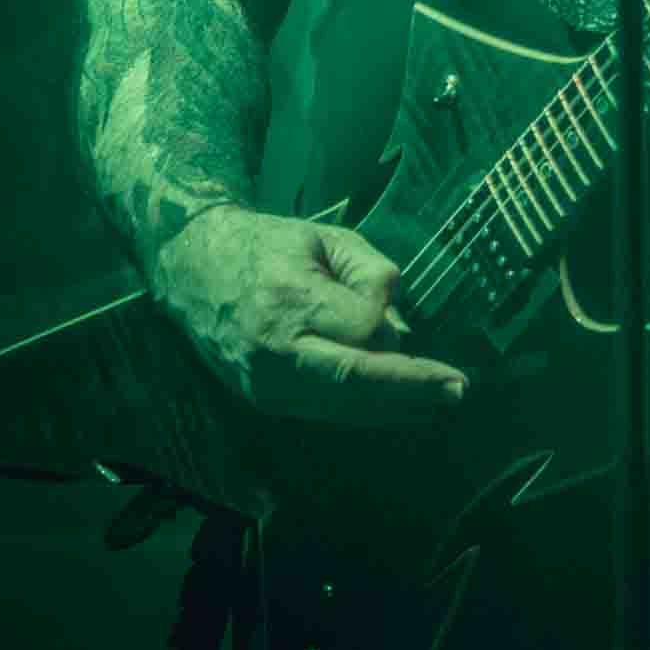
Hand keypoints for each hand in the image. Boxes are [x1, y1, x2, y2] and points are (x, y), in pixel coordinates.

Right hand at [151, 207, 468, 423]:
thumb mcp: (326, 237)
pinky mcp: (262, 400)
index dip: (389, 324)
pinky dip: (365, 411)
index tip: (404, 316)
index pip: (361, 327)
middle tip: (457, 389)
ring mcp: (263, 383)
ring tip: (441, 402)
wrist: (192, 268)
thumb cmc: (268, 245)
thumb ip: (371, 275)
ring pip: (342, 406)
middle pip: (354, 381)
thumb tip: (400, 329)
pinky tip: (402, 410)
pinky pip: (324, 412)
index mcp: (288, 298)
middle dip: (410, 388)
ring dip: (396, 408)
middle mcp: (273, 349)